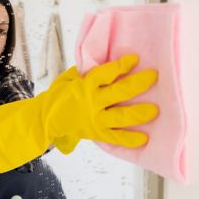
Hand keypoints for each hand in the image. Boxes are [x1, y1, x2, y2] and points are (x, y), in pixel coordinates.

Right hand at [0, 54, 158, 174]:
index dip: (121, 65)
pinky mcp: (95, 132)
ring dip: (139, 113)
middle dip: (138, 83)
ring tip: (155, 110)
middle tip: (154, 77)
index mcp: (83, 85)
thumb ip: (83, 73)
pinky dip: (129, 139)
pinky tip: (144, 138)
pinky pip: (115, 137)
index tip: (135, 59)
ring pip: (121, 116)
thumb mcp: (66, 79)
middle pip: (119, 92)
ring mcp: (94, 118)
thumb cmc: (56, 97)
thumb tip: (99, 63)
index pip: (105, 72)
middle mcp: (91, 101)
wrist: (43, 120)